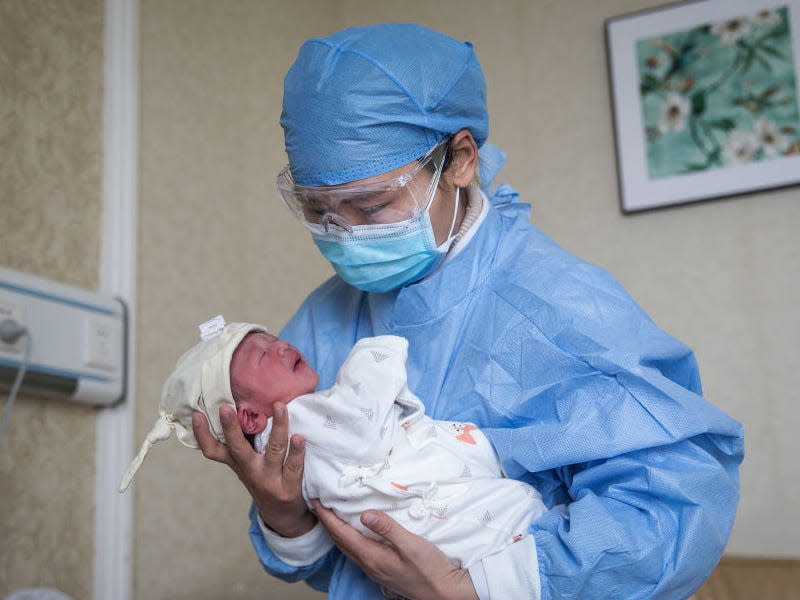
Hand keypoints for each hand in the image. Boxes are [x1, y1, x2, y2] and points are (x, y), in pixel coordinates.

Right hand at [192, 403, 315, 536]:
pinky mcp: (288, 487)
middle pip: (238, 449)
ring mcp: (269, 479)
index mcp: (237, 463)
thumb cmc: (264, 478)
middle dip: (231, 428)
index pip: (213, 451)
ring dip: (278, 427)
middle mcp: (250, 470)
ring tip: (280, 406)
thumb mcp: (247, 463)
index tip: (196, 414)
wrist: (281, 514)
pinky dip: (297, 451)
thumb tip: (244, 403)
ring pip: (274, 450)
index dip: (202, 435)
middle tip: (225, 408)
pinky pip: (294, 466)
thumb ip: (244, 440)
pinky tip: (299, 437)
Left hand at [311, 500, 477, 599]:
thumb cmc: (430, 568)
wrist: (443, 592)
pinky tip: (355, 532)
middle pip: (340, 542)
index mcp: (372, 557)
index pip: (342, 534)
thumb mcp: (411, 544)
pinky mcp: (382, 570)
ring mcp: (375, 569)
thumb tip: (364, 514)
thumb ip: (387, 528)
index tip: (316, 501)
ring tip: (332, 515)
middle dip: (327, 523)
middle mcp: (369, 565)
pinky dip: (349, 539)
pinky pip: (357, 552)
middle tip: (319, 504)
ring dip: (337, 532)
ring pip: (348, 548)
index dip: (327, 518)